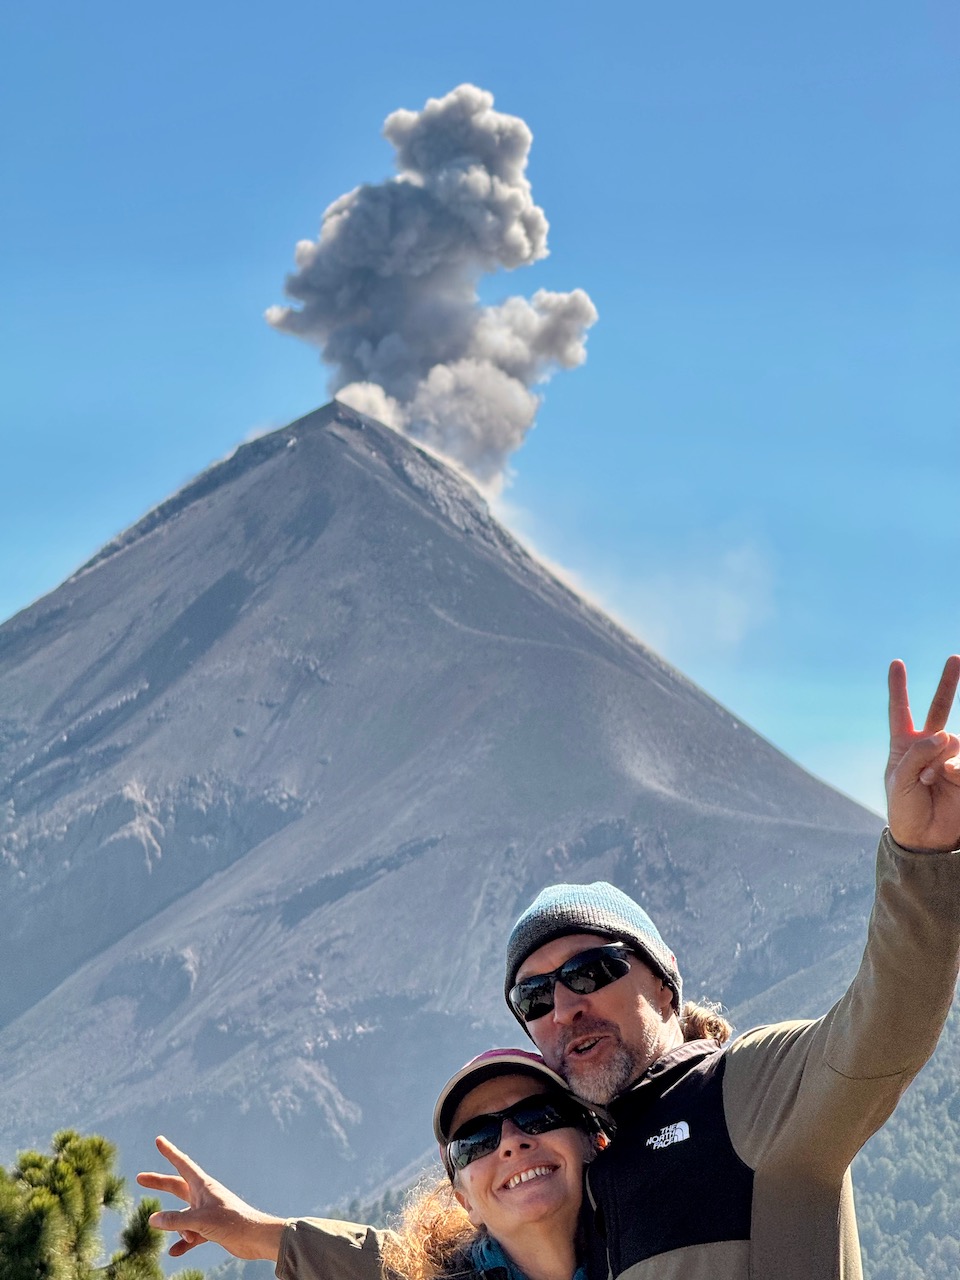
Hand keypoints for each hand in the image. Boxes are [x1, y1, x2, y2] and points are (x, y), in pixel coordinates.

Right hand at [137, 1135, 285, 1260]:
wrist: (255, 1237)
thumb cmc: (231, 1222)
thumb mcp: (199, 1220)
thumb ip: (175, 1220)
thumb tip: (152, 1219)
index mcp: (203, 1185)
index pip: (182, 1163)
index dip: (169, 1152)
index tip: (159, 1139)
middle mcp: (203, 1195)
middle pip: (176, 1186)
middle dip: (158, 1183)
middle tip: (139, 1177)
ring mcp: (206, 1212)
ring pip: (182, 1217)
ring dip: (178, 1229)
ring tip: (189, 1238)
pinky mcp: (210, 1228)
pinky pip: (190, 1235)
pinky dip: (182, 1243)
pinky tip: (175, 1252)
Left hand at [885, 656, 959, 851]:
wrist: (925, 836)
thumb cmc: (904, 808)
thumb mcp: (899, 780)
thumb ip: (917, 753)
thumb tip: (942, 735)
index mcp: (904, 744)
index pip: (900, 710)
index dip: (898, 687)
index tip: (897, 663)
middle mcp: (928, 745)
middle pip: (939, 707)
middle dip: (949, 682)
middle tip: (956, 658)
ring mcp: (949, 755)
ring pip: (950, 739)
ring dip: (937, 761)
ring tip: (928, 781)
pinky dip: (954, 769)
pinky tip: (949, 779)